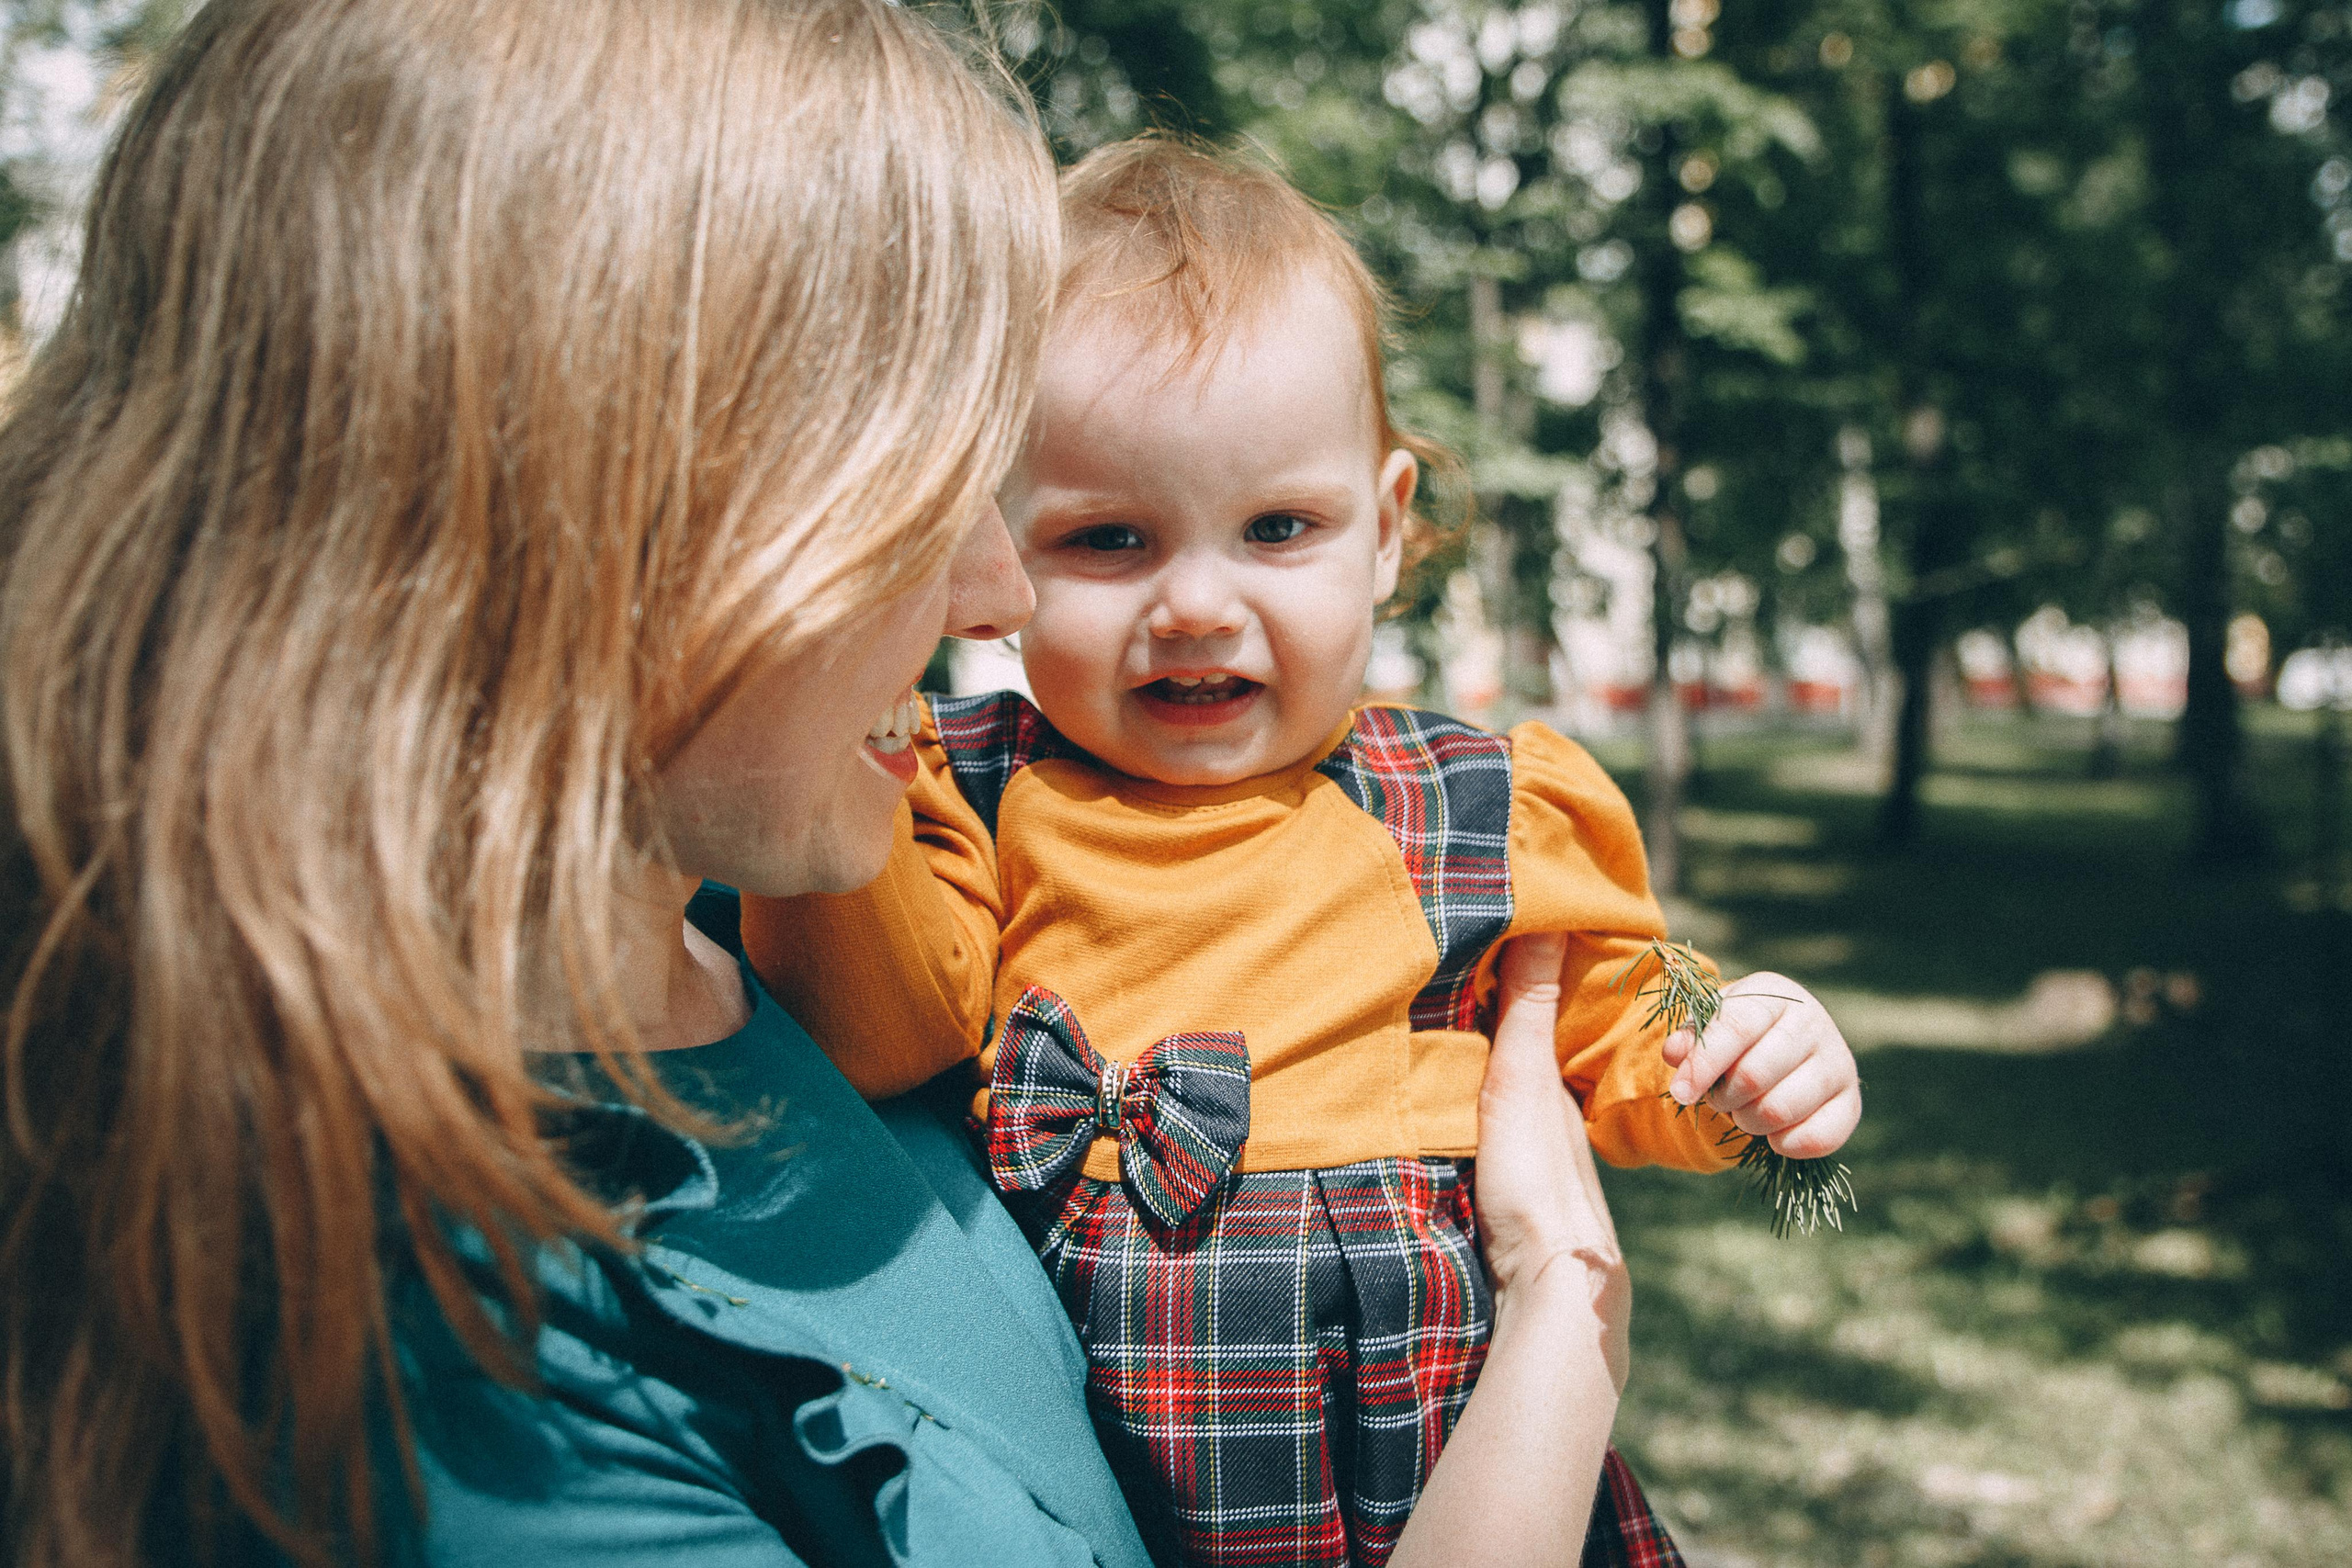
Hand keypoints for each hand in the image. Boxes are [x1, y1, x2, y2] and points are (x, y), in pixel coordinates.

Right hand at [1476, 933, 1630, 1392]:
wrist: (1550, 1287)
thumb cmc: (1538, 1177)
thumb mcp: (1524, 1077)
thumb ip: (1529, 1007)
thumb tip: (1555, 920)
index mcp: (1557, 1092)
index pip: (1540, 1024)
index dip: (1520, 987)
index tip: (1491, 947)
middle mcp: (1553, 1128)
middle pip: (1527, 1071)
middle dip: (1498, 1038)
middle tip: (1451, 996)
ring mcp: (1536, 1174)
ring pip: (1512, 1114)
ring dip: (1484, 1088)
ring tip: (1438, 1057)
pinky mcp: (1513, 1212)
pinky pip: (1495, 1150)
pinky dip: (1477, 1128)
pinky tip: (1453, 1133)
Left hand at [1662, 972, 1860, 1159]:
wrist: (1785, 1048)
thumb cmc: (1739, 1037)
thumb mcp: (1710, 1026)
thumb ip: (1690, 1038)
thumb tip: (1675, 1054)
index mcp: (1775, 994)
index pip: (1735, 1028)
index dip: (1703, 1065)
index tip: (1681, 1094)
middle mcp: (1814, 1022)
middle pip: (1754, 1075)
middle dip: (1724, 1098)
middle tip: (1720, 1099)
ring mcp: (1839, 1062)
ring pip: (1778, 1110)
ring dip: (1749, 1122)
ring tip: (1745, 1111)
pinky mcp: (1851, 1103)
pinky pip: (1814, 1139)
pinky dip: (1782, 1144)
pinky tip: (1774, 1132)